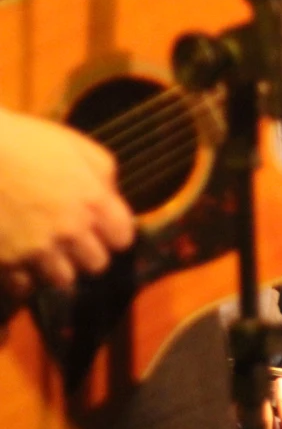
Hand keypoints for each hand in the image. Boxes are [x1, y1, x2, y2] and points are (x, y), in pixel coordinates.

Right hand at [0, 110, 135, 299]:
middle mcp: (70, 229)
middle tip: (69, 242)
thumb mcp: (74, 146)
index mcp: (93, 200)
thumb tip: (111, 198)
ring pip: (62, 280)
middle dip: (85, 253)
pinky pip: (24, 287)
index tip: (99, 229)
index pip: (123, 239)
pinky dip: (22, 279)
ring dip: (55, 269)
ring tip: (42, 253)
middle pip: (96, 264)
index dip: (111, 234)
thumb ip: (102, 176)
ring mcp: (36, 248)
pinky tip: (17, 262)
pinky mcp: (5, 261)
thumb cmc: (20, 141)